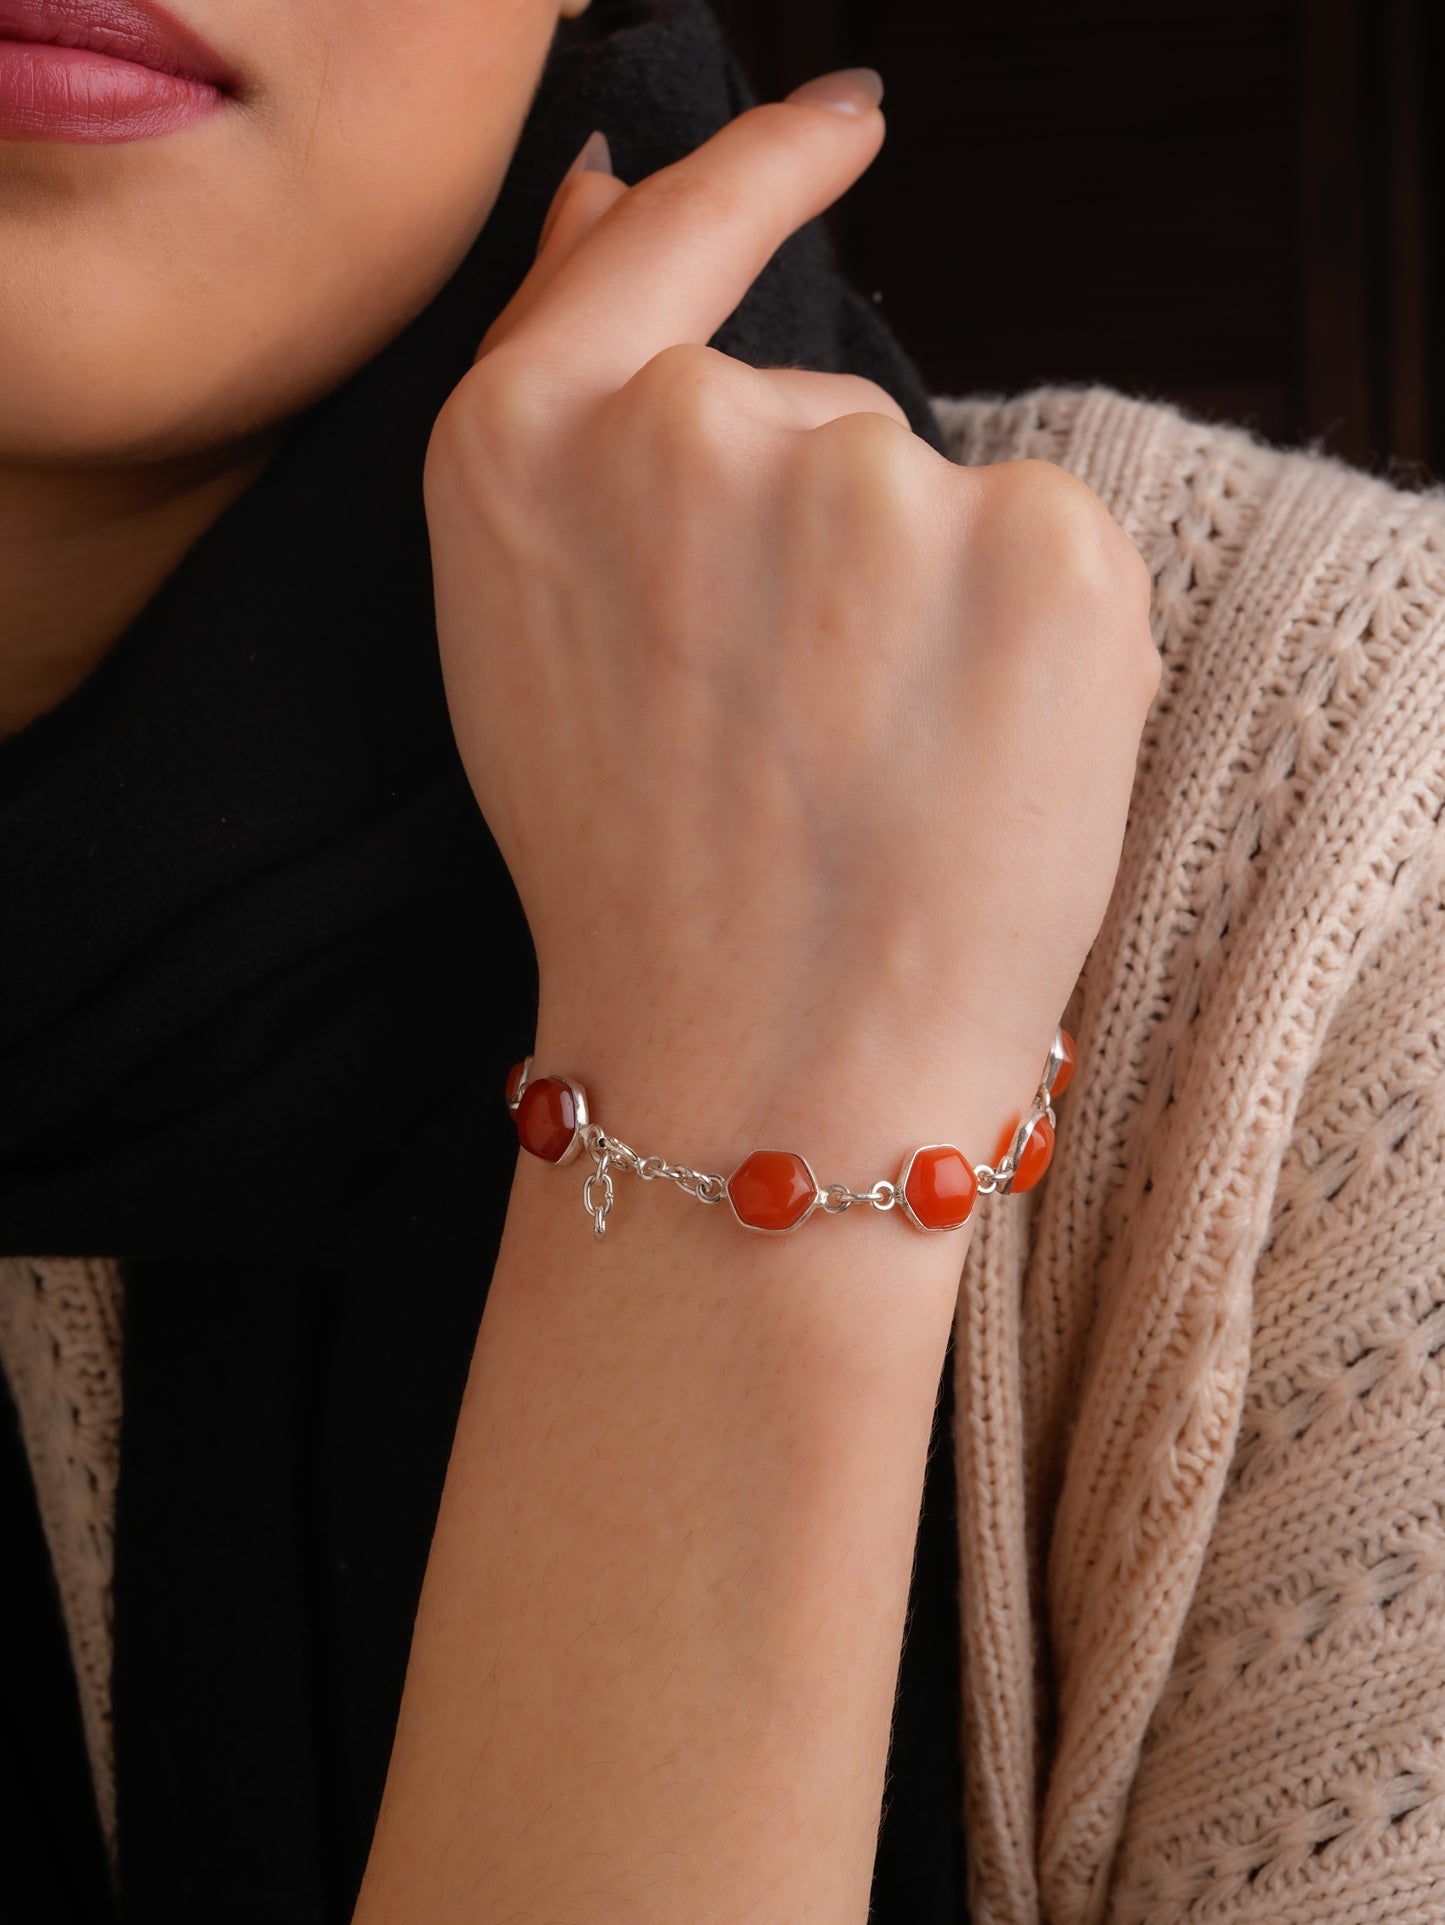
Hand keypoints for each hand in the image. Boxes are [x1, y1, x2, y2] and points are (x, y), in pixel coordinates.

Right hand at [423, 75, 1158, 1138]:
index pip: (660, 241)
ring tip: (871, 778)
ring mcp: (868, 484)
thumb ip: (568, 410)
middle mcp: (689, 432)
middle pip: (818, 424)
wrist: (763, 1071)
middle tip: (793, 739)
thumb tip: (612, 185)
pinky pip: (1050, 557)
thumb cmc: (639, 880)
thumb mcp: (525, 630)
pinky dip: (1030, 657)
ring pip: (932, 503)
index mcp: (529, 449)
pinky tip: (965, 771)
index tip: (838, 131)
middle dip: (823, 558)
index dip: (754, 176)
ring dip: (921, 615)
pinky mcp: (1039, 550)